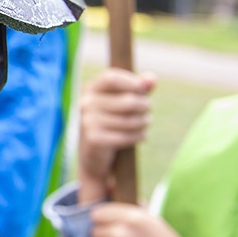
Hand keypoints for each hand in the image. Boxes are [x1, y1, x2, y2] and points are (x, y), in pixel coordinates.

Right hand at [76, 69, 155, 202]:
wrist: (93, 157)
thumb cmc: (110, 124)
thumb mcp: (120, 104)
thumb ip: (136, 89)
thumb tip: (152, 79)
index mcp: (89, 90)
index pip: (111, 78)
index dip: (132, 82)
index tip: (144, 89)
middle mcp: (85, 104)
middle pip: (127, 100)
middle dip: (144, 106)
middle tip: (148, 111)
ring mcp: (87, 122)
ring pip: (129, 120)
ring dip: (144, 122)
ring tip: (146, 123)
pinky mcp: (94, 139)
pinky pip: (126, 136)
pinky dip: (139, 136)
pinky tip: (143, 136)